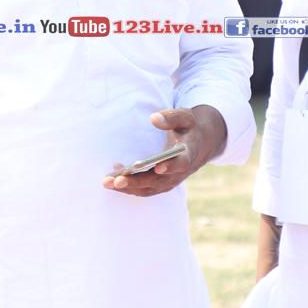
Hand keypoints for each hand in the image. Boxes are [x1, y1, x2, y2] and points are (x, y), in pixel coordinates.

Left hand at [101, 106, 226, 196]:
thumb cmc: (189, 128)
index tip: (158, 166)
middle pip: (157, 181)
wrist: (201, 144)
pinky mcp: (163, 184)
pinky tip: (115, 179)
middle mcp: (180, 172)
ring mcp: (171, 180)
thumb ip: (171, 117)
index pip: (181, 163)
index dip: (170, 166)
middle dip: (136, 182)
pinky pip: (147, 189)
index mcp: (188, 154)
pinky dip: (131, 187)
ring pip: (149, 189)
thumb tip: (154, 119)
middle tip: (116, 181)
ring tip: (107, 183)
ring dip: (128, 188)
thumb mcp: (185, 117)